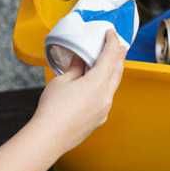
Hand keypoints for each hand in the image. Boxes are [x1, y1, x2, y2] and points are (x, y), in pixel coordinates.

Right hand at [31, 30, 126, 155]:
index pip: (110, 57)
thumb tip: (81, 60)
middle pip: (117, 71)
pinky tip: (97, 86)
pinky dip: (105, 87)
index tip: (111, 33)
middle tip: (119, 45)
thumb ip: (76, 68)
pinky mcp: (99, 120)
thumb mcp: (62, 81)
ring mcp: (104, 110)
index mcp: (97, 83)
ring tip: (109, 64)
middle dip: (118, 57)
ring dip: (113, 72)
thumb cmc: (53, 109)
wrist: (50, 137)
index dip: (112, 42)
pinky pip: (106, 98)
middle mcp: (106, 96)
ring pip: (113, 86)